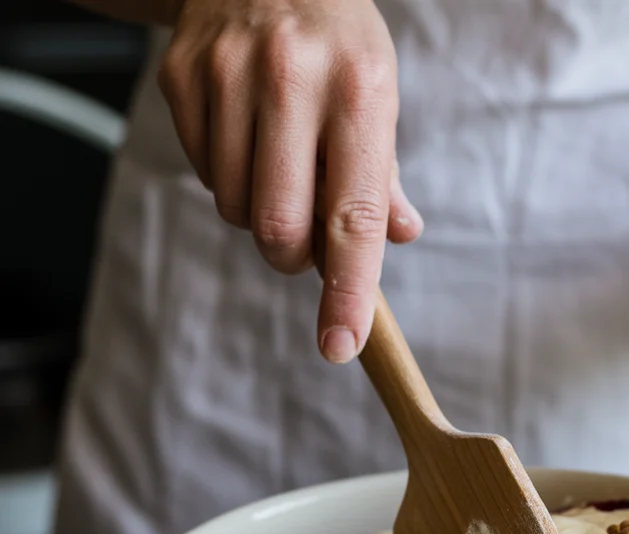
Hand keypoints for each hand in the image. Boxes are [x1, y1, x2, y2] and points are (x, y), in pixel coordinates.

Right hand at [158, 0, 421, 362]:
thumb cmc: (335, 46)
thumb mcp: (378, 96)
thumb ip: (384, 176)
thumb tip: (400, 236)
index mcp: (360, 93)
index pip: (355, 219)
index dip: (348, 293)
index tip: (340, 346)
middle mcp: (292, 79)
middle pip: (280, 229)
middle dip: (293, 256)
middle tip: (305, 234)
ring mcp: (228, 73)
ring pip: (236, 209)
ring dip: (259, 216)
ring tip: (279, 166)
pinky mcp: (181, 75)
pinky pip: (203, 173)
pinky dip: (228, 179)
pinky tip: (246, 138)